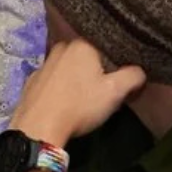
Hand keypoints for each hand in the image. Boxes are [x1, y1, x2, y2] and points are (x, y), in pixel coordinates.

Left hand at [6, 37, 146, 149]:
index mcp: (82, 44)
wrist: (39, 127)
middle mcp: (61, 47)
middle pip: (87, 57)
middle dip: (96, 72)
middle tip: (103, 92)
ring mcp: (43, 63)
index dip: (117, 65)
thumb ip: (132, 77)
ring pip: (68, 68)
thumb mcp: (115, 92)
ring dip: (77, 80)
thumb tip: (140, 71)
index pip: (107, 48)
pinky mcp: (31, 80)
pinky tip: (63, 103)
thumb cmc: (80, 105)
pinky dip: (60, 88)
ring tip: (83, 100)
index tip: (119, 82)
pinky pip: (53, 80)